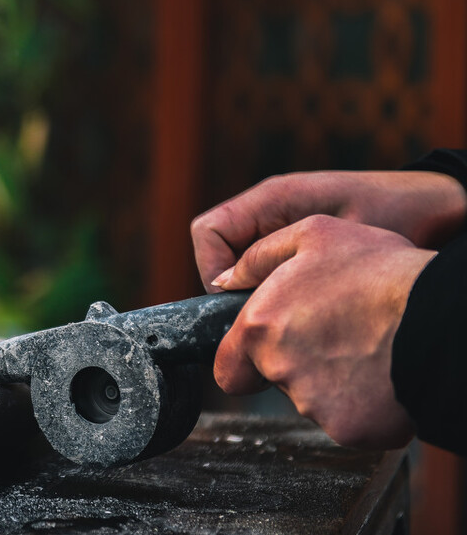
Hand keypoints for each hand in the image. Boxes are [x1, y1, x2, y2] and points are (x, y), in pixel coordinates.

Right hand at [192, 171, 464, 288]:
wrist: (435, 209)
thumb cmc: (393, 213)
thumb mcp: (333, 235)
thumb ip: (277, 255)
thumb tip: (225, 287)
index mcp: (269, 200)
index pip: (208, 232)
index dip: (213, 269)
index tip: (240, 301)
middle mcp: (266, 214)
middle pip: (216, 254)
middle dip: (232, 289)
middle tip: (266, 315)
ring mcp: (279, 232)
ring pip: (239, 269)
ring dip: (256, 294)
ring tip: (290, 315)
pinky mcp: (296, 249)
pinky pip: (265, 275)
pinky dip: (276, 295)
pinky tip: (306, 310)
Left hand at [212, 214, 429, 448]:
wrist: (440, 318)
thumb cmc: (380, 271)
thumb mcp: (313, 236)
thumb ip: (257, 258)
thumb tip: (225, 280)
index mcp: (261, 327)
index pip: (227, 369)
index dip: (244, 361)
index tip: (263, 353)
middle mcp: (280, 370)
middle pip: (274, 381)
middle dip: (294, 364)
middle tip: (332, 336)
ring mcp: (314, 405)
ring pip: (311, 400)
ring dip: (329, 381)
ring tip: (363, 347)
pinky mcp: (349, 429)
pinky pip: (346, 420)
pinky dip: (359, 404)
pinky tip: (379, 373)